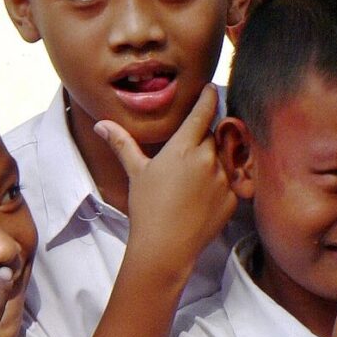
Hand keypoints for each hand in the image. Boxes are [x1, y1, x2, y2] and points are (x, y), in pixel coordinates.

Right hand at [95, 85, 235, 270]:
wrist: (165, 248)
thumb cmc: (147, 208)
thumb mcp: (136, 172)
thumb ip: (123, 144)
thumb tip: (101, 125)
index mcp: (183, 148)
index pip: (204, 111)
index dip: (209, 97)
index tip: (210, 88)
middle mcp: (208, 159)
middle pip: (215, 134)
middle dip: (207, 135)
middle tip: (191, 147)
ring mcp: (224, 179)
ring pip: (226, 156)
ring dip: (216, 158)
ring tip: (197, 174)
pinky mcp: (234, 198)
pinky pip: (233, 180)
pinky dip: (222, 182)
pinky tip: (204, 195)